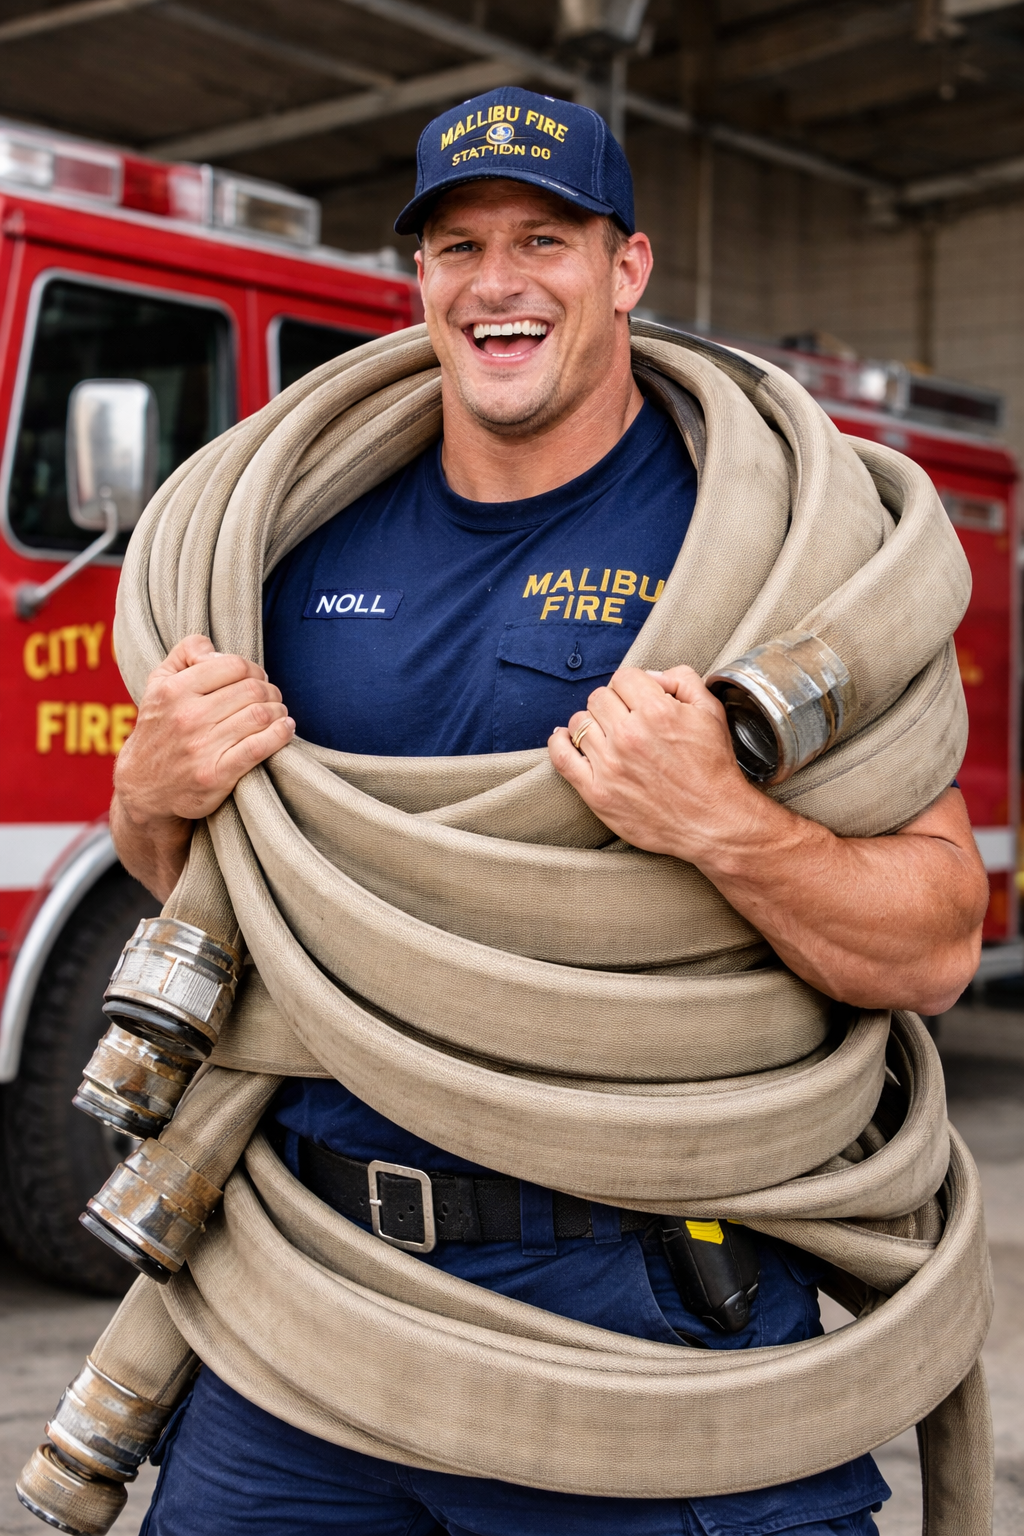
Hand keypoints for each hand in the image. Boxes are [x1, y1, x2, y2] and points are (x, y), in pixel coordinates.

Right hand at [113, 634, 294, 828]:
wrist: (143, 786)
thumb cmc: (160, 728)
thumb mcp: (158, 683)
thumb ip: (185, 653)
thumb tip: (215, 648)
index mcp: (173, 690)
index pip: (233, 665)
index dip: (253, 669)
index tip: (256, 679)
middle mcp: (187, 717)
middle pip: (252, 690)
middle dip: (270, 691)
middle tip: (271, 697)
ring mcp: (202, 748)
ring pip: (260, 716)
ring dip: (279, 711)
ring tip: (279, 714)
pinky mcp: (216, 775)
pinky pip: (260, 748)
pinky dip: (281, 734)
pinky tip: (285, 729)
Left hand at [548, 664, 761, 863]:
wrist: (713, 822)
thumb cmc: (713, 768)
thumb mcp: (711, 712)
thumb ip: (683, 681)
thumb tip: (652, 676)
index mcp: (657, 711)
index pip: (623, 678)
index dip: (632, 686)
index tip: (637, 699)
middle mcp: (629, 736)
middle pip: (599, 698)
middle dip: (613, 703)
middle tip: (625, 719)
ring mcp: (610, 765)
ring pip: (579, 723)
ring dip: (592, 724)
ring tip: (607, 735)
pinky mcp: (597, 792)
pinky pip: (561, 757)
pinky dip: (558, 743)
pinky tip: (563, 738)